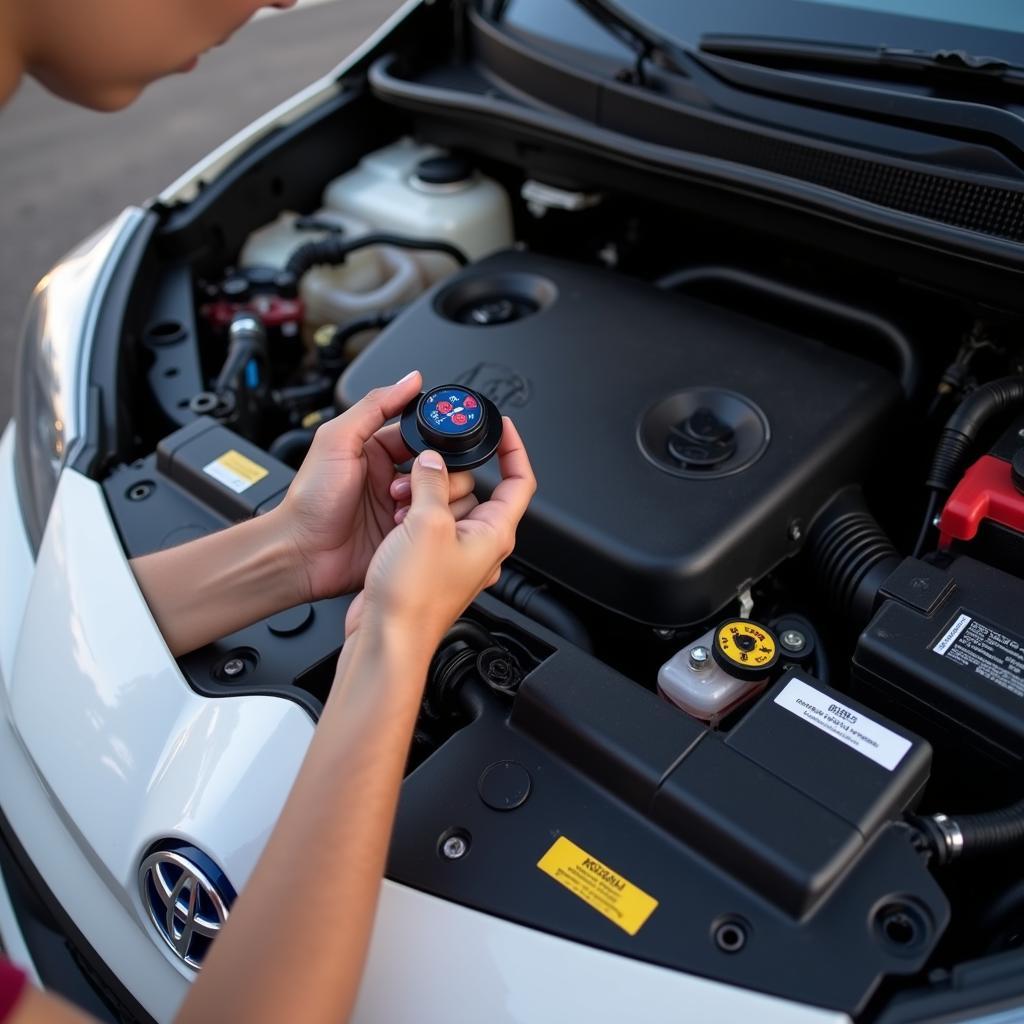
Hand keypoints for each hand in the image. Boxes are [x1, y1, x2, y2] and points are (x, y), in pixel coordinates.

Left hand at [274, 370, 477, 601]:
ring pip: (445, 496)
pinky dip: (431, 524)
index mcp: (378, 449)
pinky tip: (409, 527)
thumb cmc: (311, 499)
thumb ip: (374, 406)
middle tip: (406, 485)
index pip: (422, 435)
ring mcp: (403, 507)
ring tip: (401, 509)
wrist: (304, 553)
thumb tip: (409, 380)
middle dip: (434, 475)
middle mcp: (394, 477)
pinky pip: (438, 525)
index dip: (433, 440)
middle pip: (441, 466)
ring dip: (430, 500)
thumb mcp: (337, 440)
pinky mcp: (408, 535)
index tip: (438, 447)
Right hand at [344, 419, 535, 655]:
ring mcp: (454, 554)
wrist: (386, 636)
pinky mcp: (429, 562)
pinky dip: (411, 514)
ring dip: (423, 495)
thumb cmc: (415, 597)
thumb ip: (433, 484)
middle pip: (474, 489)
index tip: (502, 428)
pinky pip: (425, 524)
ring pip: (445, 505)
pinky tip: (394, 519)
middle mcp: (479, 545)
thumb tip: (432, 462)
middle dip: (446, 476)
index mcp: (495, 534)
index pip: (520, 481)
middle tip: (425, 473)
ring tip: (403, 502)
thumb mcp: (427, 524)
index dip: (514, 449)